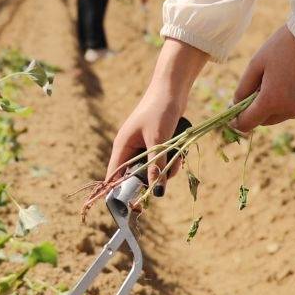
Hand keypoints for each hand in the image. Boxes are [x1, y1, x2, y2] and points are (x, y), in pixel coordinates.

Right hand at [107, 38, 209, 190]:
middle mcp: (130, 147)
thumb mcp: (159, 141)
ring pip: (152, 168)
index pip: (114, 175)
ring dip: (166, 168)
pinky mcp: (156, 141)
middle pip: (137, 174)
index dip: (119, 192)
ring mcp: (143, 144)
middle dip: (154, 178)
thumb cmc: (160, 110)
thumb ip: (157, 166)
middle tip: (167, 173)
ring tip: (178, 158)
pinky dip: (171, 159)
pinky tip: (181, 152)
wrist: (172, 87)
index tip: (131, 207)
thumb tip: (157, 191)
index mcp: (123, 145)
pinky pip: (161, 159)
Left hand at [233, 24, 294, 130]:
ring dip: (279, 105)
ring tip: (282, 79)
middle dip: (259, 110)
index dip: (237, 121)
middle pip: (267, 120)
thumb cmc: (284, 46)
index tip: (232, 116)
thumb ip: (244, 87)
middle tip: (258, 90)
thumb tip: (236, 104)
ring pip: (285, 114)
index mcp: (271, 101)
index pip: (248, 123)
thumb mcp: (257, 63)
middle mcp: (290, 110)